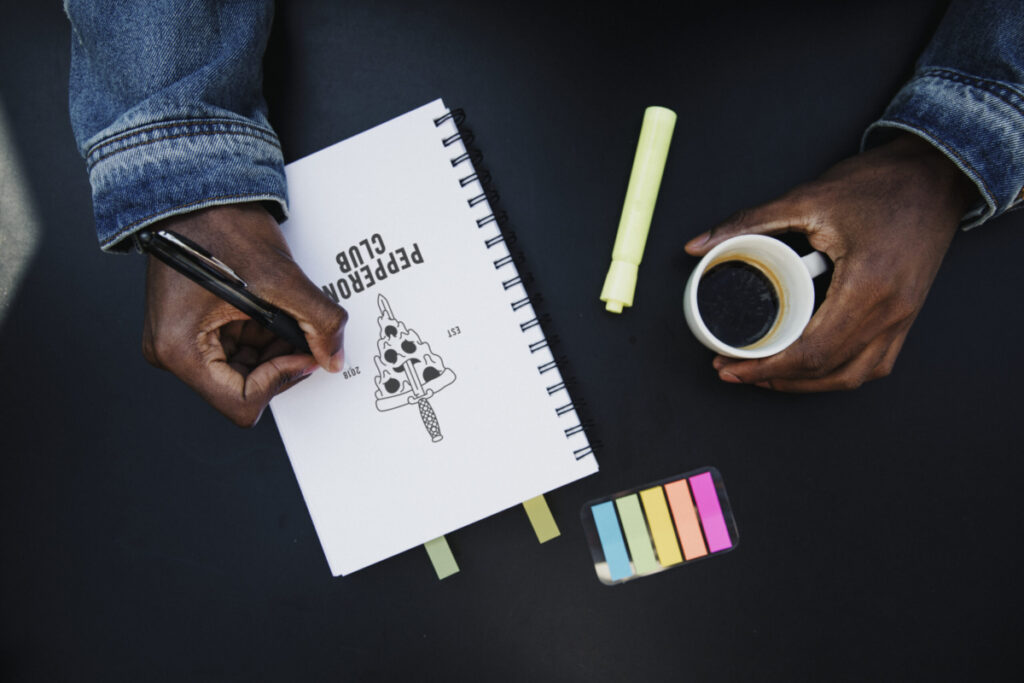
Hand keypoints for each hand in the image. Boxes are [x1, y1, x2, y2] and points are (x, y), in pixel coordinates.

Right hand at [142, 203, 346, 425]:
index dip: (280, 381)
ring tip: (284, 309)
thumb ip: (319, 322)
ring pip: (245, 370)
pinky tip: (273, 306)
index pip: (241, 402)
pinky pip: (239, 348)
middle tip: (301, 330)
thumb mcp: (281, 278)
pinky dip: (264, 334)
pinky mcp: (196, 328)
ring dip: (274, 347)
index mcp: (181, 350)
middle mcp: (174, 353)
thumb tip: (334, 357)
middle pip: (243, 388)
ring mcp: (184, 341)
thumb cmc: (220, 224)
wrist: (196, 190)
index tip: (303, 353)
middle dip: (280, 362)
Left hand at [685, 134, 976, 390]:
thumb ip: (749, 222)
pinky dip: (838, 372)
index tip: (730, 365)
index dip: (765, 368)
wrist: (935, 174)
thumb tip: (698, 246)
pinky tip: (810, 366)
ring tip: (765, 375)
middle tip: (734, 370)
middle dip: (775, 379)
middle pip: (828, 370)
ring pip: (852, 375)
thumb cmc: (881, 183)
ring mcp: (903, 318)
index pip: (811, 351)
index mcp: (868, 287)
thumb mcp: (808, 198)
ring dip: (806, 382)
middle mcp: (891, 311)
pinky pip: (873, 363)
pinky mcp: (906, 316)